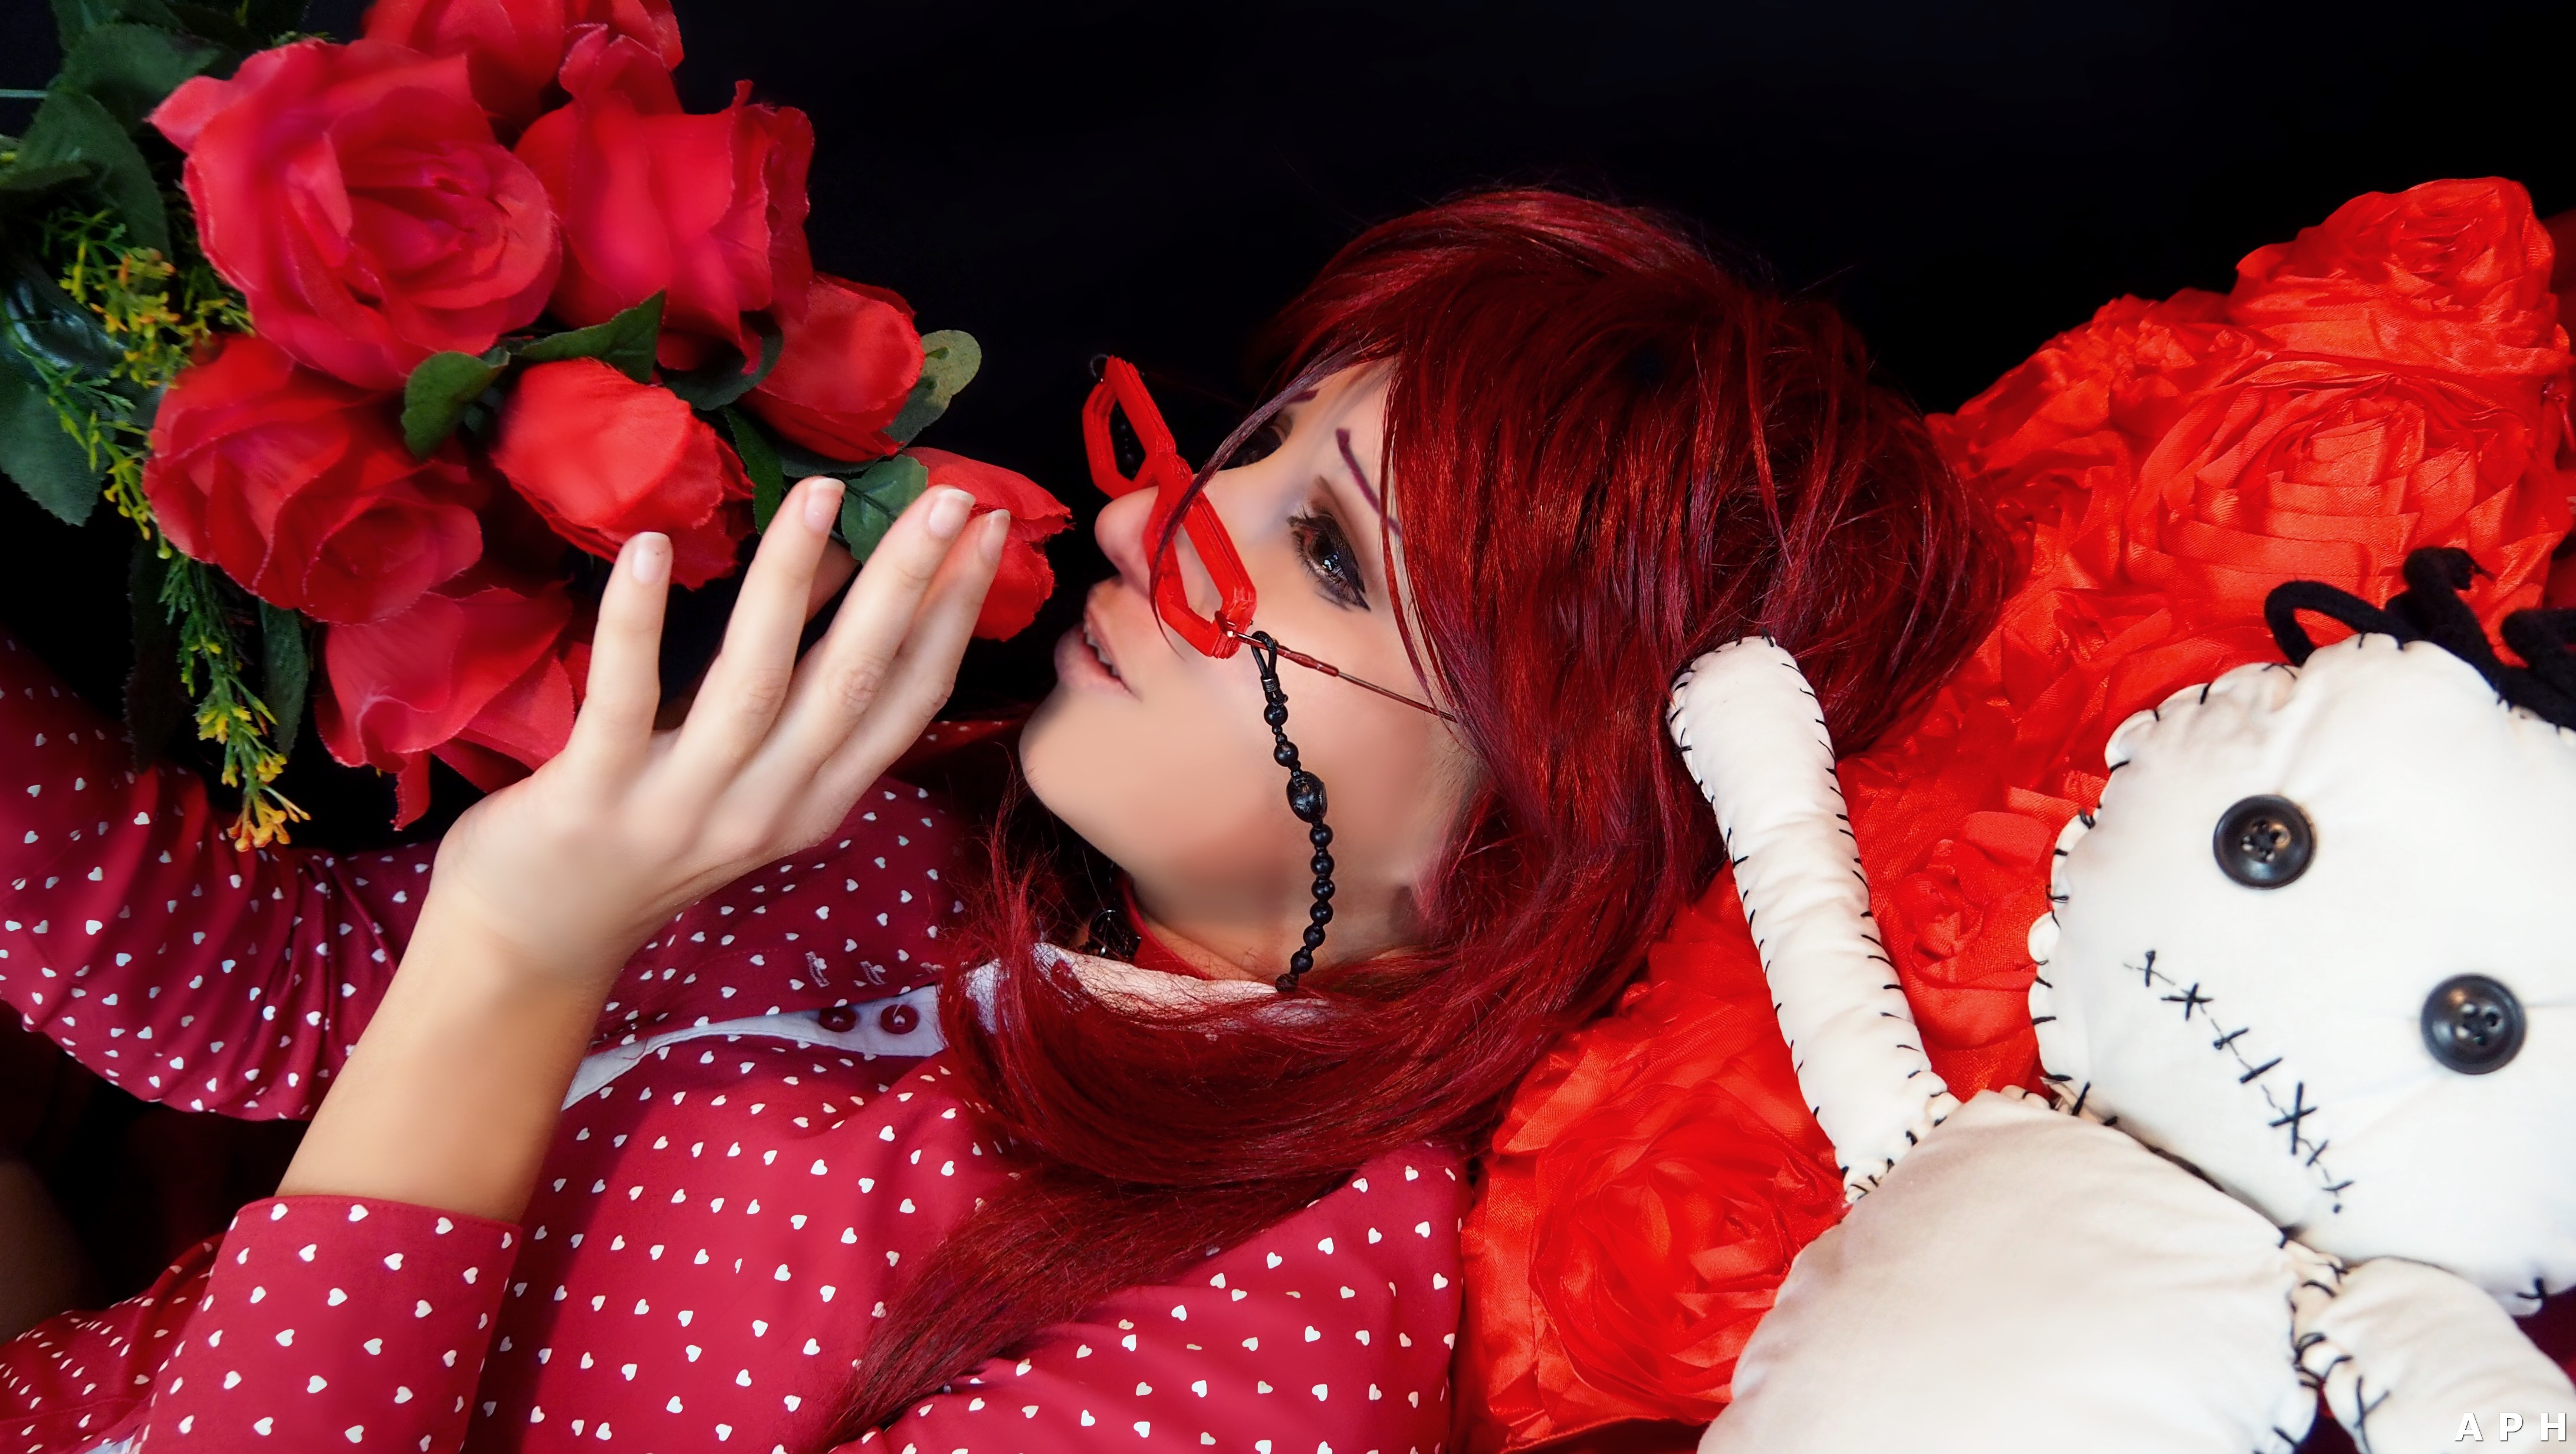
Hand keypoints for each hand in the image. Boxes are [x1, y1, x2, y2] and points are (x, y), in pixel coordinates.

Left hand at [423, 474, 1005, 988]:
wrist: (539, 939)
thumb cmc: (649, 839)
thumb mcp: (748, 774)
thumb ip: (796, 684)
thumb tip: (845, 564)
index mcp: (819, 799)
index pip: (912, 699)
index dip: (957, 612)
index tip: (989, 531)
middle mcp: (770, 806)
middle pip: (854, 681)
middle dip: (907, 582)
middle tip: (948, 496)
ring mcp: (686, 806)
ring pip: (756, 682)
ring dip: (792, 581)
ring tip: (822, 495)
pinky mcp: (597, 795)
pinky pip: (625, 696)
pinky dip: (640, 620)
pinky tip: (654, 547)